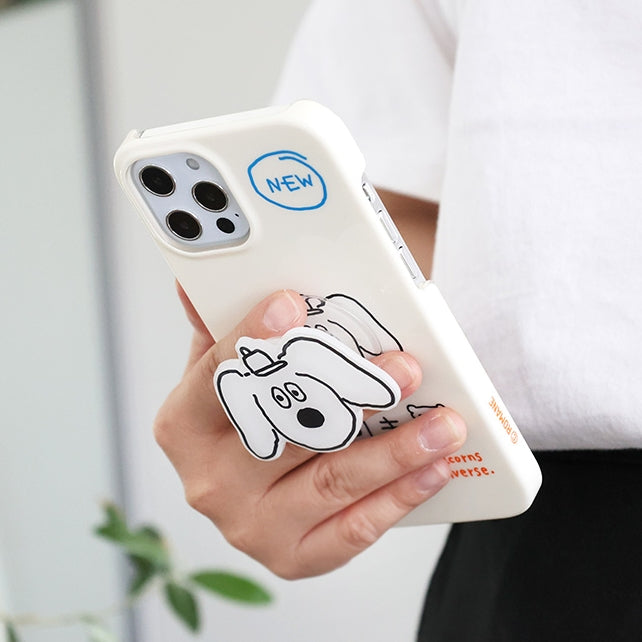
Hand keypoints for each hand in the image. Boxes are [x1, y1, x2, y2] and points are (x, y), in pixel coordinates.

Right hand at [155, 286, 466, 578]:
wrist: (249, 495)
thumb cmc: (243, 419)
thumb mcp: (222, 373)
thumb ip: (219, 330)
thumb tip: (196, 281)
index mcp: (184, 425)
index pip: (219, 376)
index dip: (253, 338)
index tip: (293, 305)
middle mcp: (209, 482)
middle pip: (286, 433)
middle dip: (352, 398)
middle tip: (405, 370)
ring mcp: (249, 527)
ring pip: (332, 483)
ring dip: (396, 451)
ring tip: (444, 423)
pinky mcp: (292, 558)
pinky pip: (354, 531)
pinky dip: (399, 498)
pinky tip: (433, 468)